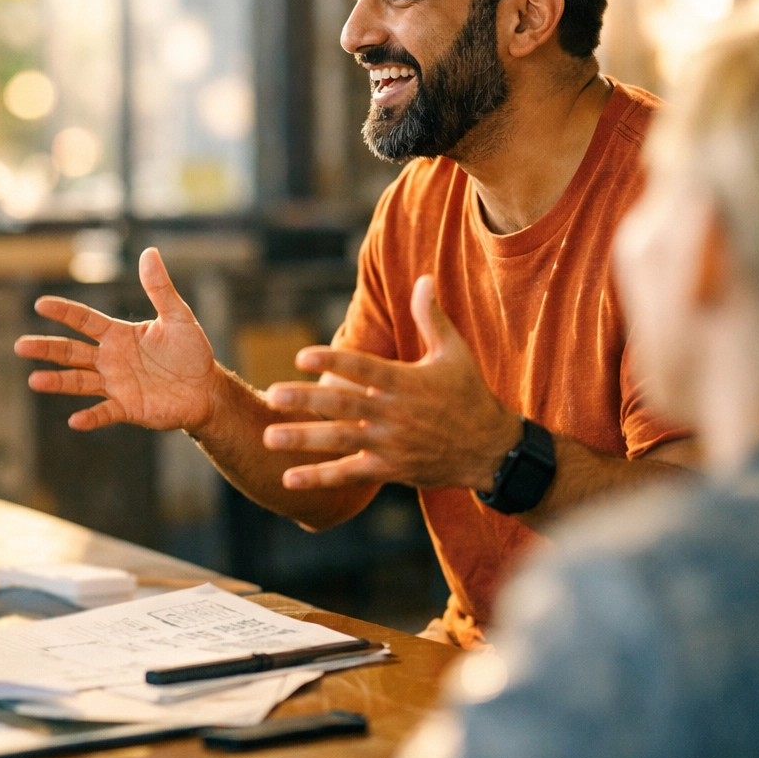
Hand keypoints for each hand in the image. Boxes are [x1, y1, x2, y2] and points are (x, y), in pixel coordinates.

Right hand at [14, 248, 219, 430]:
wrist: (205, 389)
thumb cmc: (191, 351)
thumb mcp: (178, 316)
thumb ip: (160, 288)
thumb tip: (149, 253)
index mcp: (118, 334)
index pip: (84, 320)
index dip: (64, 312)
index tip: (41, 304)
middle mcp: (110, 359)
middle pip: (71, 352)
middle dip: (46, 348)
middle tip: (20, 346)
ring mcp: (115, 385)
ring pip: (79, 381)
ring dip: (57, 382)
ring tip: (35, 380)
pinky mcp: (127, 408)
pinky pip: (104, 412)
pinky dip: (90, 416)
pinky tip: (75, 421)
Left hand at [260, 275, 519, 490]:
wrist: (490, 451)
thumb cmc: (469, 395)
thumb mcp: (455, 353)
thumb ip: (432, 317)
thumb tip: (423, 278)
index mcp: (407, 381)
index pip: (364, 368)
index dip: (333, 360)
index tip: (300, 356)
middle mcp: (395, 414)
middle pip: (344, 405)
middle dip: (306, 400)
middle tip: (272, 395)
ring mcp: (391, 444)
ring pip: (341, 441)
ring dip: (304, 439)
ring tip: (268, 436)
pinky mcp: (390, 469)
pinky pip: (350, 475)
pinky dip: (320, 478)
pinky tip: (288, 479)